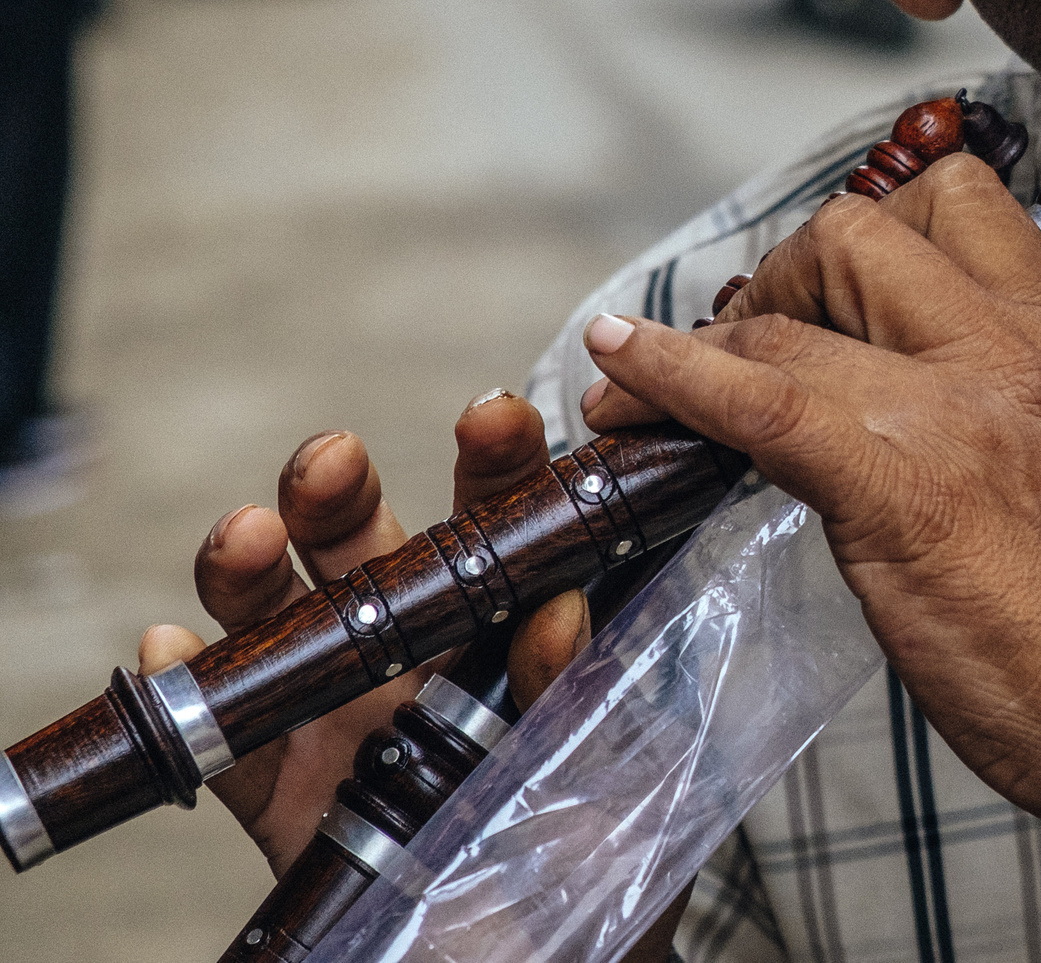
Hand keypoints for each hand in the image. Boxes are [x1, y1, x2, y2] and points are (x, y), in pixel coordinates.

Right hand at [138, 393, 591, 876]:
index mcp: (519, 631)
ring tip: (247, 536)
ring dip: (254, 569)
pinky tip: (172, 652)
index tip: (493, 417)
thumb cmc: (607, 871)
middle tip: (333, 459)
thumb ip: (585, 691)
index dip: (498, 463)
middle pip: (368, 551)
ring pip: (283, 626)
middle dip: (341, 492)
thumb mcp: (619, 775)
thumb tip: (563, 607)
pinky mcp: (287, 803)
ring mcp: (348, 723)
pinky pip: (229, 744)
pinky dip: (191, 696)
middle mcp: (425, 658)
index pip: (506, 527)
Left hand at [579, 154, 1040, 826]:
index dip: (868, 225)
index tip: (824, 282)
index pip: (955, 198)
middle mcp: (1007, 352)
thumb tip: (883, 372)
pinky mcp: (894, 490)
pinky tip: (621, 373)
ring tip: (643, 382)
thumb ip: (987, 392)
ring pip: (791, 315)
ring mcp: (950, 415)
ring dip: (698, 341)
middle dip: (777, 276)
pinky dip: (674, 377)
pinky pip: (762, 402)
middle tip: (749, 341)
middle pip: (856, 232)